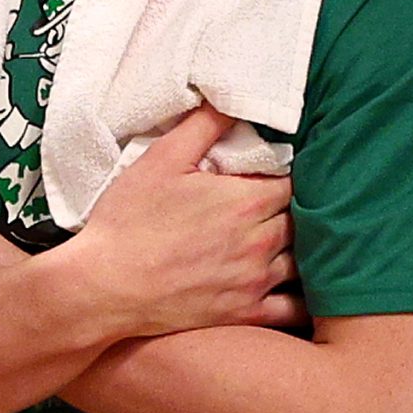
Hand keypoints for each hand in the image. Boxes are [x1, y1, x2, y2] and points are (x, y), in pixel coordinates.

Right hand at [64, 105, 301, 338]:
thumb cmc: (129, 220)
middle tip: (279, 204)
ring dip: (300, 248)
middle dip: (295, 210)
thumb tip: (230, 99)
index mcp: (246, 201)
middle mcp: (260, 242)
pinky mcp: (245, 313)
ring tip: (287, 239)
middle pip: (303, 220)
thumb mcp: (161, 160)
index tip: (274, 174)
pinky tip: (302, 287)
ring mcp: (256, 281)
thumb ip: (203, 126)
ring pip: (304, 261)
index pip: (295, 181)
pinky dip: (306, 298)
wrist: (106, 285)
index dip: (288, 175)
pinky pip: (294, 310)